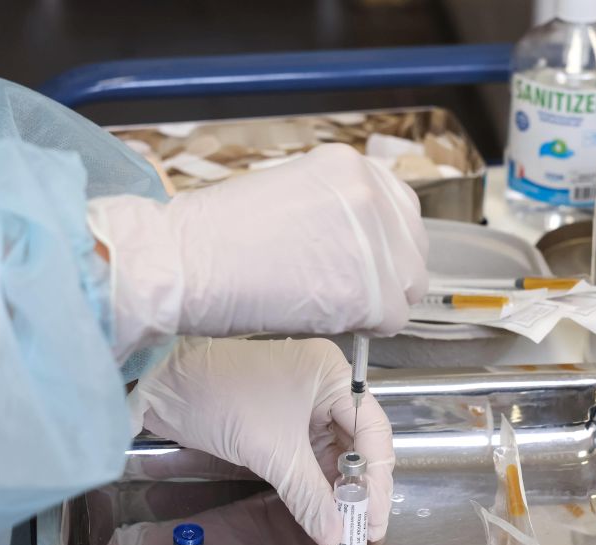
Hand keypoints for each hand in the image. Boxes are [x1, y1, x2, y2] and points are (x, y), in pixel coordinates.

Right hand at [89, 144, 428, 360]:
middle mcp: (369, 193)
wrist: (184, 262)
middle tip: (350, 291)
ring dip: (380, 300)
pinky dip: (370, 327)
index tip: (363, 263)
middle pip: (411, 246)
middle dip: (387, 273)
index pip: (398, 210)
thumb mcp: (287, 196)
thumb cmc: (215, 236)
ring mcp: (374, 239)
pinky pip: (394, 316)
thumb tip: (358, 246)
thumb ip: (333, 214)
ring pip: (408, 283)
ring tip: (336, 305)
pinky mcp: (369, 287)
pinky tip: (333, 320)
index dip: (383, 245)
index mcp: (349, 167)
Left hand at [129, 336, 394, 544]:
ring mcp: (302, 406)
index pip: (373, 431)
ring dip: (337, 493)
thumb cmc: (222, 397)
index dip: (377, 480)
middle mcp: (325, 387)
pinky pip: (307, 460)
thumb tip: (336, 536)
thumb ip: (310, 496)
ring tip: (345, 531)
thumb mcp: (272, 450)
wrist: (162, 386)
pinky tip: (322, 515)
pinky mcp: (278, 425)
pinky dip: (314, 487)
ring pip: (332, 456)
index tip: (375, 521)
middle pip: (357, 445)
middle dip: (360, 490)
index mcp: (334, 376)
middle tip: (364, 533)